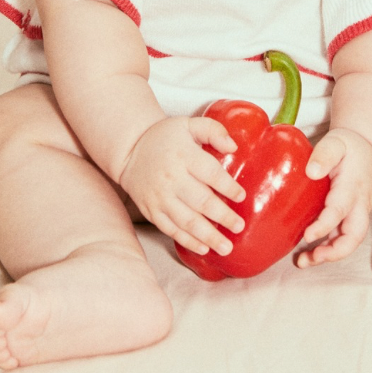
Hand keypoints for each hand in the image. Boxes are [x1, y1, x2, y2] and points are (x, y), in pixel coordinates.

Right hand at [118, 115, 248, 256]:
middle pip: (201, 201)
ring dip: (208, 236)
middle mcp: (171, 177)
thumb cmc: (165, 137)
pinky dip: (187, 241)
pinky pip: (171, 229)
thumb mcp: (189, 124)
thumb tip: (233, 147)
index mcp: (183, 154)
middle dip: (222, 216)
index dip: (227, 187)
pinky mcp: (151, 210)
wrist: (130, 150)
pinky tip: (204, 248)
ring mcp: (160, 196)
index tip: (241, 197)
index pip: (210, 173)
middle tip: (239, 226)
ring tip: (226, 247)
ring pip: (187, 221)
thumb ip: (213, 130)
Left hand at [295, 128, 371, 267]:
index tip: (307, 236)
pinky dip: (327, 249)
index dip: (324, 226)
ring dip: (328, 255)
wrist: (369, 149)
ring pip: (348, 242)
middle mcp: (358, 205)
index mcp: (352, 187)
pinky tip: (307, 255)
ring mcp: (356, 214)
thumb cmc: (350, 147)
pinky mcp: (350, 218)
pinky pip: (341, 238)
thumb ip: (325, 153)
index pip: (339, 211)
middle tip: (312, 257)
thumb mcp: (337, 142)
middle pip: (353, 236)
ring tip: (303, 262)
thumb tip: (312, 172)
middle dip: (334, 252)